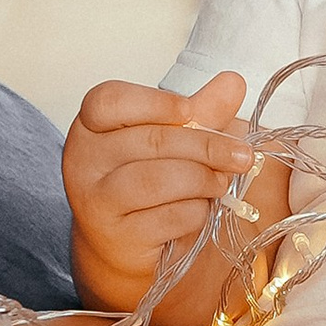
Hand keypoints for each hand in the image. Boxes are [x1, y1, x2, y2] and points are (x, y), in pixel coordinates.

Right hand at [64, 72, 254, 298]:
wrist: (120, 243)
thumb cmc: (144, 182)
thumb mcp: (170, 139)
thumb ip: (199, 110)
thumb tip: (233, 82)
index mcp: (92, 125)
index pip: (110, 100)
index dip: (154, 103)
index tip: (189, 111)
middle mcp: (84, 160)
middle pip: (150, 140)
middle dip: (207, 146)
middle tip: (242, 155)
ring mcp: (95, 200)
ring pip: (159, 180)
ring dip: (204, 180)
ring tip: (220, 182)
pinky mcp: (117, 236)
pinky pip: (169, 217)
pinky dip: (196, 211)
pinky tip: (200, 209)